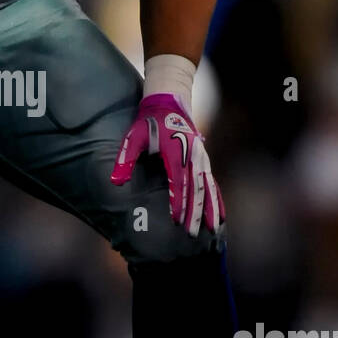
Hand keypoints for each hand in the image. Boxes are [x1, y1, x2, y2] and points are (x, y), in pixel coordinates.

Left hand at [110, 92, 223, 236]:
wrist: (169, 103)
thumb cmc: (148, 122)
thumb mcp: (133, 137)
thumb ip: (125, 159)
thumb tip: (116, 182)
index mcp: (175, 152)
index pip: (178, 183)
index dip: (178, 203)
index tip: (176, 221)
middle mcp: (192, 157)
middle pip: (195, 189)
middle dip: (195, 213)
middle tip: (192, 234)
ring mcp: (200, 159)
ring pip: (207, 188)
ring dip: (210, 210)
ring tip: (214, 231)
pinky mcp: (203, 161)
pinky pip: (212, 184)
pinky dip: (217, 200)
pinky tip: (221, 216)